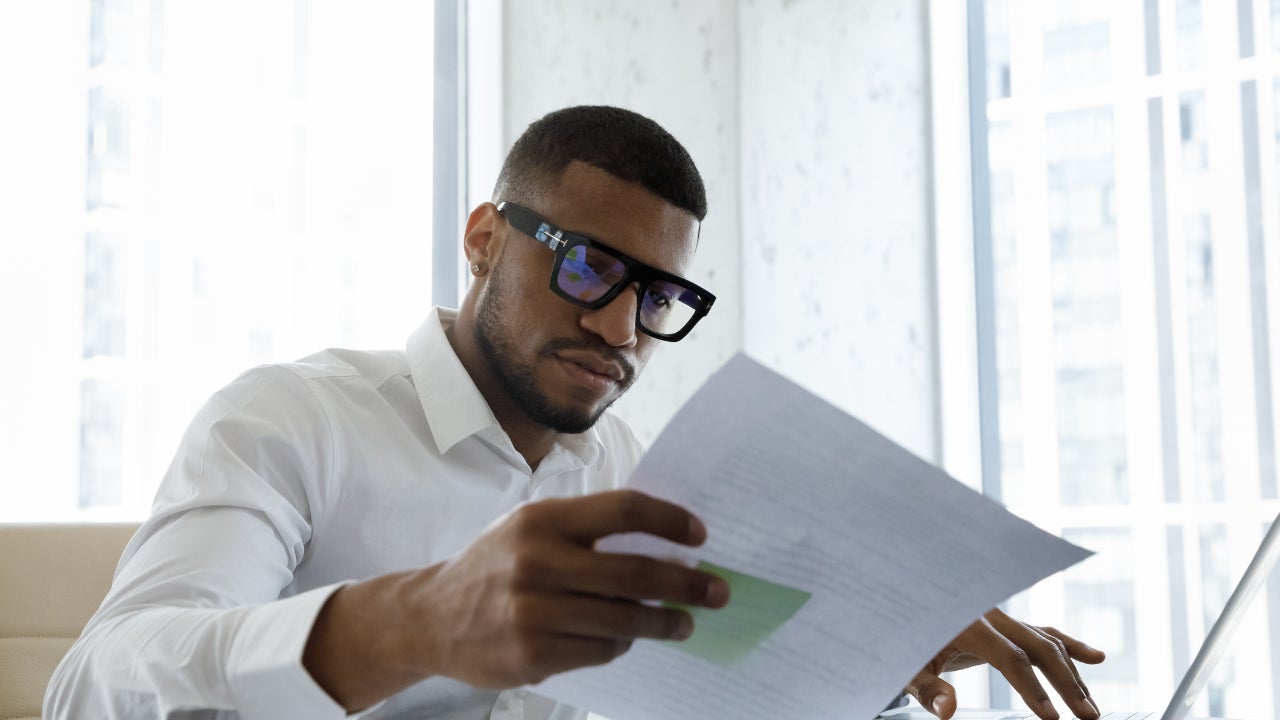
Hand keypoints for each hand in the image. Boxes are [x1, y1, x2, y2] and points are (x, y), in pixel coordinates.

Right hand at [304, 490, 729, 708]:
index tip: (699, 536)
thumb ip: (586, 532)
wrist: (431, 617)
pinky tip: (626, 640)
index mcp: (542, 520)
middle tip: (717, 591)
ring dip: (664, 622)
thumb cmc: (495, 567)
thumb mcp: (530, 530)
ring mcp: (532, 611)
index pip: (622, 510)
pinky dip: (622, 646)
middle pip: (633, 572)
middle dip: (686, 584)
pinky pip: (600, 651)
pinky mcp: (532, 653)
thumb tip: (663, 544)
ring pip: (624, 620)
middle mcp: (536, 561)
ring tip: (684, 623)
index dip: (668, 521)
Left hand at [905, 608, 1105, 719]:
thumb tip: (948, 711)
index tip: (1053, 718)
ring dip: (1072, 673)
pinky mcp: (1005, 623)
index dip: (1033, 688)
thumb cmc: (902, 641)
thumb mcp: (907, 668)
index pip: (1010, 658)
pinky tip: (1097, 657)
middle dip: (1067, 683)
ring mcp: (1000, 616)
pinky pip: (1042, 631)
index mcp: (967, 623)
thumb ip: (927, 689)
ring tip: (1091, 708)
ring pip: (1046, 640)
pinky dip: (1069, 644)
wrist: (901, 606)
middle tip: (1088, 717)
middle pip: (1039, 646)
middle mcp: (990, 614)